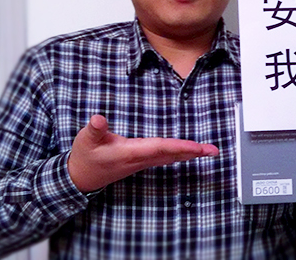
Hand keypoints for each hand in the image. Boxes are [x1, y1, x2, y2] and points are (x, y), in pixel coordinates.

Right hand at [68, 114, 218, 192]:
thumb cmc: (86, 156)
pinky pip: (165, 158)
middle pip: (172, 155)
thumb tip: (99, 119)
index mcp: (132, 152)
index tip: (197, 147)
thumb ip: (95, 130)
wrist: (82, 177)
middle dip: (194, 152)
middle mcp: (141, 159)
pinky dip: (179, 154)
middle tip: (213, 151)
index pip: (161, 148)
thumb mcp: (86, 140)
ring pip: (171, 157)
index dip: (180, 146)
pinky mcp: (141, 161)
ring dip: (190, 154)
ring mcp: (142, 162)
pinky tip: (187, 153)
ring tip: (207, 151)